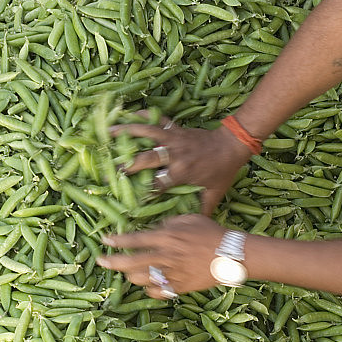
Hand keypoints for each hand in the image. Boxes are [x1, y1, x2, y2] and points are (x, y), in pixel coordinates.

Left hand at [96, 214, 227, 298]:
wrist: (231, 254)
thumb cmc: (211, 233)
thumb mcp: (189, 219)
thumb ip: (168, 223)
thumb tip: (154, 229)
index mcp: (167, 237)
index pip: (135, 240)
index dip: (117, 241)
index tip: (104, 241)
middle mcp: (166, 256)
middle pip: (131, 263)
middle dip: (112, 262)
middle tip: (102, 261)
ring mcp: (172, 273)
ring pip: (140, 279)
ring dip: (131, 276)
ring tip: (129, 273)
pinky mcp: (180, 287)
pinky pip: (157, 292)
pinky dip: (150, 289)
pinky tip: (149, 285)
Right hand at [110, 114, 252, 216]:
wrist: (232, 145)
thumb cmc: (222, 171)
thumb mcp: (214, 194)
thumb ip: (202, 210)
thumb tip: (192, 227)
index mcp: (182, 172)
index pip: (157, 185)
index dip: (142, 192)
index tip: (126, 198)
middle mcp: (175, 154)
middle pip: (146, 159)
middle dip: (127, 164)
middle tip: (109, 170)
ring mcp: (175, 139)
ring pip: (148, 132)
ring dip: (127, 131)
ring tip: (108, 132)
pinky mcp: (177, 129)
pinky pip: (158, 120)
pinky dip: (144, 115)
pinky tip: (129, 114)